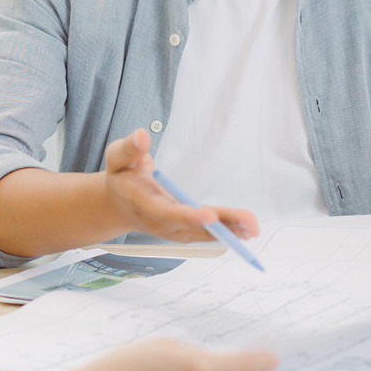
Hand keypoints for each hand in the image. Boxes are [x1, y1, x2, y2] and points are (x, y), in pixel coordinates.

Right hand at [103, 129, 257, 242]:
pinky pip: (205, 235)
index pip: (168, 212)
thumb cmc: (121, 177)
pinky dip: (226, 234)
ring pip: (203, 233)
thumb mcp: (118, 157)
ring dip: (230, 231)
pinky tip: (245, 231)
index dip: (189, 215)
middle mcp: (160, 221)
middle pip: (193, 226)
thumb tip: (142, 135)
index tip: (211, 215)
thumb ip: (129, 148)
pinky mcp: (182, 231)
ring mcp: (172, 229)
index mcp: (144, 203)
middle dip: (223, 226)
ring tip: (254, 227)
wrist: (116, 204)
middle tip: (249, 225)